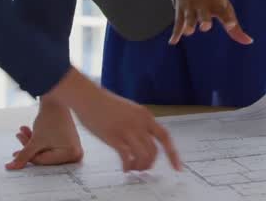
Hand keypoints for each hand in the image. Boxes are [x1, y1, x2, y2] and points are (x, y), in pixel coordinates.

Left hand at [6, 99, 83, 169]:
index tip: (16, 152)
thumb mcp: (35, 140)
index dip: (28, 156)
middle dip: (29, 147)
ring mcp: (73, 148)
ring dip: (32, 142)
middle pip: (45, 156)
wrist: (56, 100)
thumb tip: (12, 167)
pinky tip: (29, 131)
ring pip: (45, 150)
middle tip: (19, 138)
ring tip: (22, 132)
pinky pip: (50, 146)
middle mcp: (75, 153)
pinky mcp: (68, 142)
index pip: (44, 161)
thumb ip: (23, 155)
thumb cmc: (50, 118)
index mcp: (72, 154)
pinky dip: (39, 140)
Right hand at [42, 67, 182, 172]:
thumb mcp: (129, 111)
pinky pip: (127, 157)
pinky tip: (124, 168)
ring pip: (144, 156)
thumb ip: (138, 124)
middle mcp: (139, 123)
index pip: (165, 137)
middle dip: (150, 164)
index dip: (173, 154)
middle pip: (154, 151)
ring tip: (132, 168)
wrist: (88, 96)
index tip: (178, 167)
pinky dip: (128, 166)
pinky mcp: (114, 137)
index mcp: (145, 115)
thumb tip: (143, 141)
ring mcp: (127, 130)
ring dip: (139, 167)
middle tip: (142, 169)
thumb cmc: (104, 104)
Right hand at [169, 0, 252, 45]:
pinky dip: (175, 33)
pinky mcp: (180, 11)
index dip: (228, 19)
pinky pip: (177, 23)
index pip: (224, 12)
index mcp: (217, 5)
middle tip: (205, 26)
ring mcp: (191, 9)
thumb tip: (249, 42)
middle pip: (204, 16)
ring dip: (188, 25)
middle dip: (204, 21)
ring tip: (188, 32)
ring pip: (189, 18)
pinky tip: (173, 42)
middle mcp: (204, 6)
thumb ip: (235, 29)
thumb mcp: (225, 9)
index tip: (231, 24)